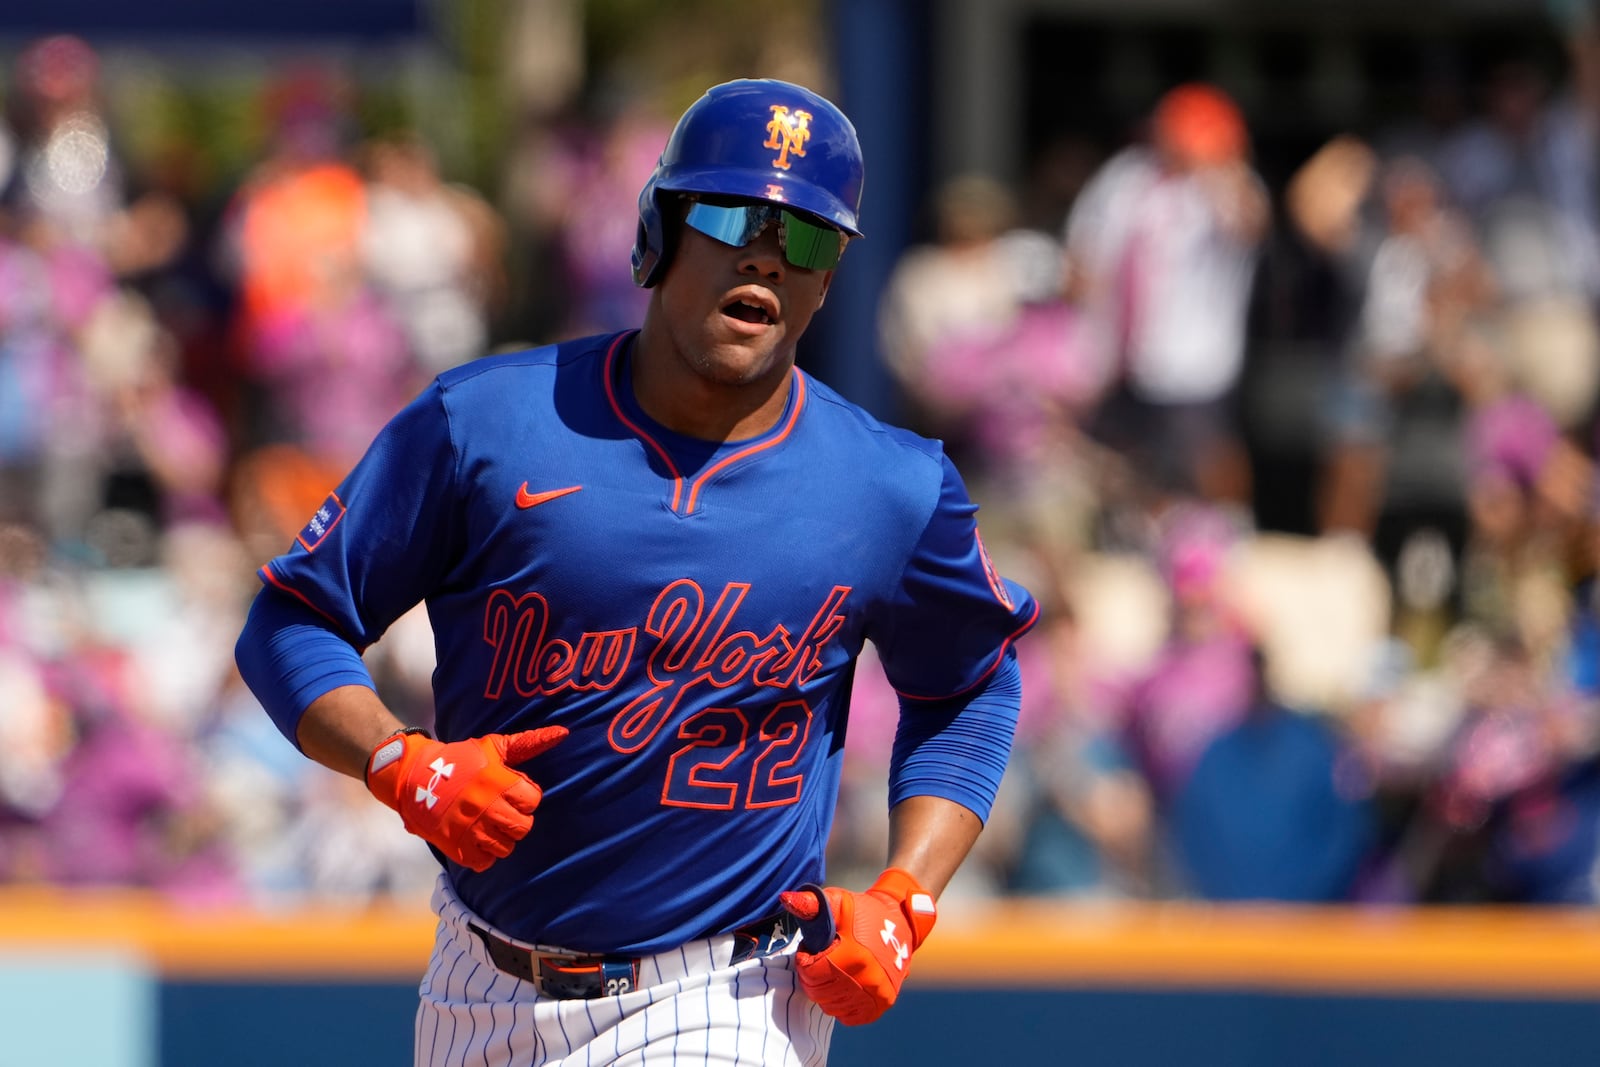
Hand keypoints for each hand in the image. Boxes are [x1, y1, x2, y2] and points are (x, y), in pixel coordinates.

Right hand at [365, 727, 566, 870]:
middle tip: (503, 812)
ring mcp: (470, 829)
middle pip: (523, 827)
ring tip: (490, 825)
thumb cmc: (459, 759)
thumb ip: (529, 743)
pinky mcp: (455, 846)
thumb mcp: (493, 747)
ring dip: (501, 838)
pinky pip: (484, 862)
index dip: (526, 797)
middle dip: (517, 819)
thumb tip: (563, 733)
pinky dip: (483, 854)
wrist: (414, 776)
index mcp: (498, 782)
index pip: (532, 800)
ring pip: (505, 847)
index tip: (513, 793)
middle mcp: (487, 807)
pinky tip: (477, 839)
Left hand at [779, 867, 936, 1024]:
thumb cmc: (862, 911)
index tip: (814, 948)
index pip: (810, 973)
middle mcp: (868, 979)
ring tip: (835, 968)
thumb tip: (786, 898)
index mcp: (854, 956)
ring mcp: (877, 994)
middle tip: (823, 958)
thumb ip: (810, 903)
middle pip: (818, 993)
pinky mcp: (883, 1003)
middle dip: (813, 976)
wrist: (900, 920)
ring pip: (830, 1006)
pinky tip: (845, 984)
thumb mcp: (837, 902)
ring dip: (825, 990)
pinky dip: (841, 1003)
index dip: (805, 959)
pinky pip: (847, 1016)